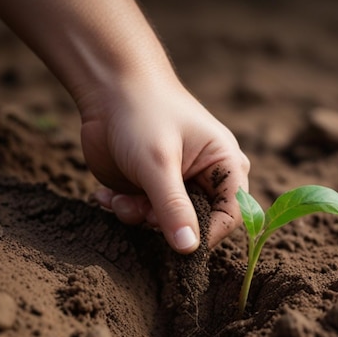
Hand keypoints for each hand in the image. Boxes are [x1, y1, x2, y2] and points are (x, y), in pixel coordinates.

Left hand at [80, 76, 249, 253]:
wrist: (106, 87)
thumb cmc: (143, 114)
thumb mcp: (159, 163)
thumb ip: (174, 208)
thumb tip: (189, 249)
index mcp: (224, 165)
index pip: (231, 215)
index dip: (208, 234)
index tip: (180, 245)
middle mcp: (204, 178)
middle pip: (196, 223)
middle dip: (164, 224)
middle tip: (142, 211)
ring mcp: (175, 184)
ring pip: (164, 224)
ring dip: (138, 217)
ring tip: (120, 200)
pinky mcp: (148, 188)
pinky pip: (141, 215)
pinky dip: (124, 210)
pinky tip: (106, 196)